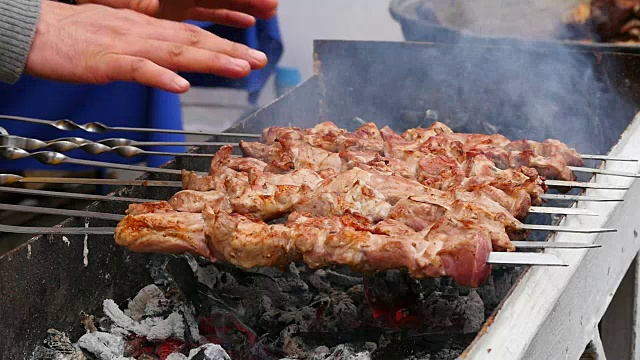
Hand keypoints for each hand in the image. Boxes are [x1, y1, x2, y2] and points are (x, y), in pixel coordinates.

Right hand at [25, 1, 267, 92]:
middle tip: (259, 62)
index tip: (250, 57)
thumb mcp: (120, 39)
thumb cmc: (74, 37)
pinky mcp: (105, 59)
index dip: (224, 46)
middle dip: (229, 52)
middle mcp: (142, 32)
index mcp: (146, 29)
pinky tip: (181, 85)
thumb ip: (149, 52)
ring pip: (174, 51)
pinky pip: (136, 67)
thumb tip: (174, 67)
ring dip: (209, 60)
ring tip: (238, 68)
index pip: (193, 36)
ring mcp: (125, 45)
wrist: (33, 29)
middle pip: (193, 42)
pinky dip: (160, 76)